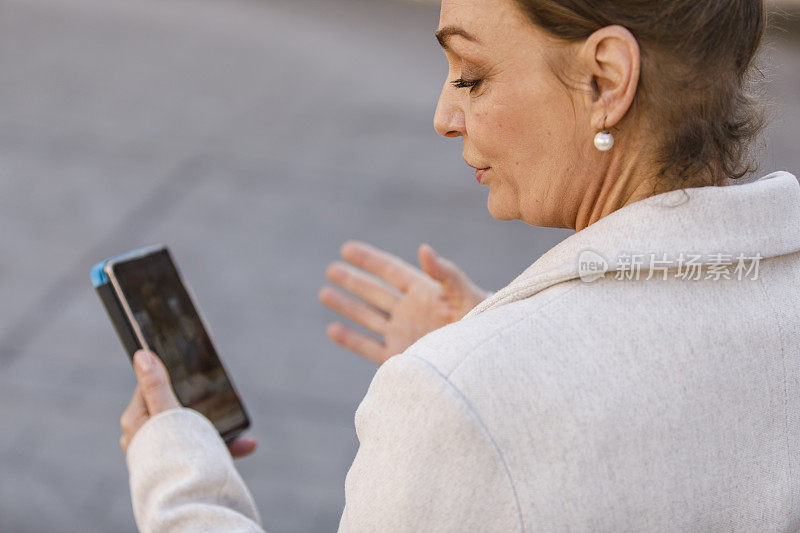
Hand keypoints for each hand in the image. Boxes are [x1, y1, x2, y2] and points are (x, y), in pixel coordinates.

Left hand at [119, 350, 256, 458]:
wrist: (185, 500)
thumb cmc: (171, 455)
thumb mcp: (167, 412)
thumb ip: (156, 385)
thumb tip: (142, 355)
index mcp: (136, 421)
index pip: (149, 387)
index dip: (171, 376)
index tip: (192, 370)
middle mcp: (145, 438)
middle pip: (174, 409)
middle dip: (202, 403)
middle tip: (223, 396)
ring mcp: (162, 453)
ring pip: (191, 430)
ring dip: (218, 425)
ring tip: (237, 421)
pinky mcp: (178, 467)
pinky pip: (201, 450)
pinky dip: (224, 446)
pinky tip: (247, 444)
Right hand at [319, 241, 487, 363]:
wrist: (488, 361)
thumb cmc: (485, 323)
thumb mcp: (467, 295)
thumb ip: (445, 273)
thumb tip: (423, 249)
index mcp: (425, 292)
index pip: (390, 271)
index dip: (369, 259)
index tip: (347, 248)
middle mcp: (410, 311)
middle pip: (375, 292)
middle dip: (353, 280)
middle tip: (331, 269)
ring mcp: (404, 334)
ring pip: (368, 317)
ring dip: (347, 306)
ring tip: (324, 293)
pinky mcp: (401, 357)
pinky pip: (369, 348)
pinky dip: (351, 339)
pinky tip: (333, 329)